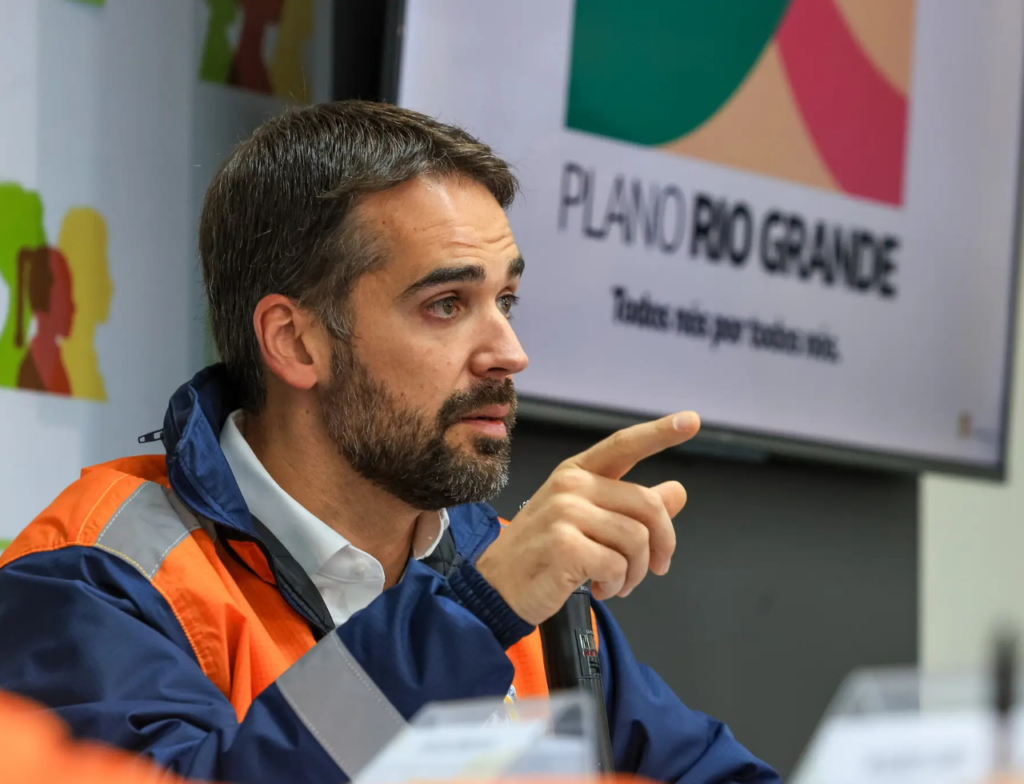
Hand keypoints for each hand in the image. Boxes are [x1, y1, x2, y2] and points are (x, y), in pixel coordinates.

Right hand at [475, 411, 699, 624]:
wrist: (499, 587)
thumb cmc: (544, 552)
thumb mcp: (588, 521)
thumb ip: (633, 507)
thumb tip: (677, 491)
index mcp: (576, 473)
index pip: (624, 446)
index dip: (660, 433)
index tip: (691, 420)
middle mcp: (570, 485)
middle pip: (648, 506)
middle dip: (661, 545)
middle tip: (656, 568)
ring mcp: (564, 512)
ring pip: (637, 540)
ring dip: (636, 572)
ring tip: (618, 583)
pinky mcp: (564, 544)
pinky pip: (618, 565)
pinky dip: (617, 584)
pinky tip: (600, 588)